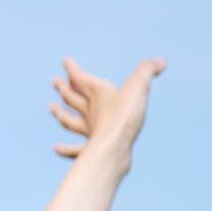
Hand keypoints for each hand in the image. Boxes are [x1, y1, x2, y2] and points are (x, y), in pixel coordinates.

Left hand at [48, 54, 167, 168]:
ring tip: (51, 109)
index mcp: (97, 94)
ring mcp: (89, 131)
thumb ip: (147, 71)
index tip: (65, 61)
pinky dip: (66, 149)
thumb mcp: (138, 87)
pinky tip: (57, 149)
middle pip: (73, 98)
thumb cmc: (124, 116)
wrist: (115, 147)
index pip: (80, 78)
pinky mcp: (92, 149)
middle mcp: (90, 111)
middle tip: (54, 82)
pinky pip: (75, 148)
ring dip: (61, 114)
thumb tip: (160, 61)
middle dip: (64, 88)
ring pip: (71, 121)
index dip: (72, 69)